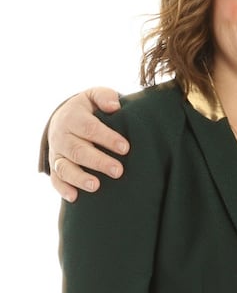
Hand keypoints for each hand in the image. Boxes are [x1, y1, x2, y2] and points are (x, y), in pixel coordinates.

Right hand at [48, 87, 127, 201]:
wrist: (65, 117)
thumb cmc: (89, 108)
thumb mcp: (95, 95)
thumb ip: (104, 96)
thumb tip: (114, 106)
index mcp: (72, 117)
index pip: (89, 128)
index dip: (107, 138)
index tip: (125, 147)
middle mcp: (61, 136)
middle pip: (78, 150)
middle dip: (98, 161)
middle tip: (118, 171)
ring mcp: (56, 153)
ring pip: (64, 167)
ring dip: (79, 178)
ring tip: (96, 186)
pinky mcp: (55, 166)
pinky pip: (55, 179)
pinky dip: (63, 189)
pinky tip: (75, 197)